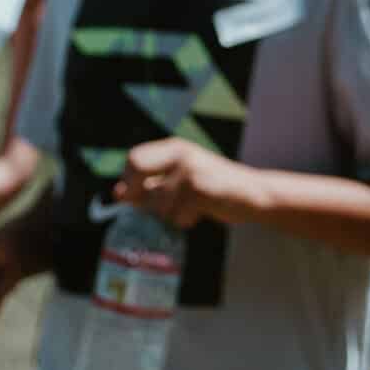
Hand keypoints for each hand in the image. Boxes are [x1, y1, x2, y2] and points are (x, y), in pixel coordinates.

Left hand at [117, 139, 260, 231]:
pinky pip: (175, 215)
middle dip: (140, 193)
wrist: (252, 193)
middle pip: (137, 168)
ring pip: (156, 203)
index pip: (134, 158)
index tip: (137, 198)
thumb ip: (149, 186)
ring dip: (170, 214)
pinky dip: (185, 220)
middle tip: (158, 204)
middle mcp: (181, 154)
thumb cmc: (212, 189)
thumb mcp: (179, 181)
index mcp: (174, 148)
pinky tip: (201, 212)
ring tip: (191, 207)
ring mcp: (190, 170)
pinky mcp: (200, 189)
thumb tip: (117, 193)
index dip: (129, 181)